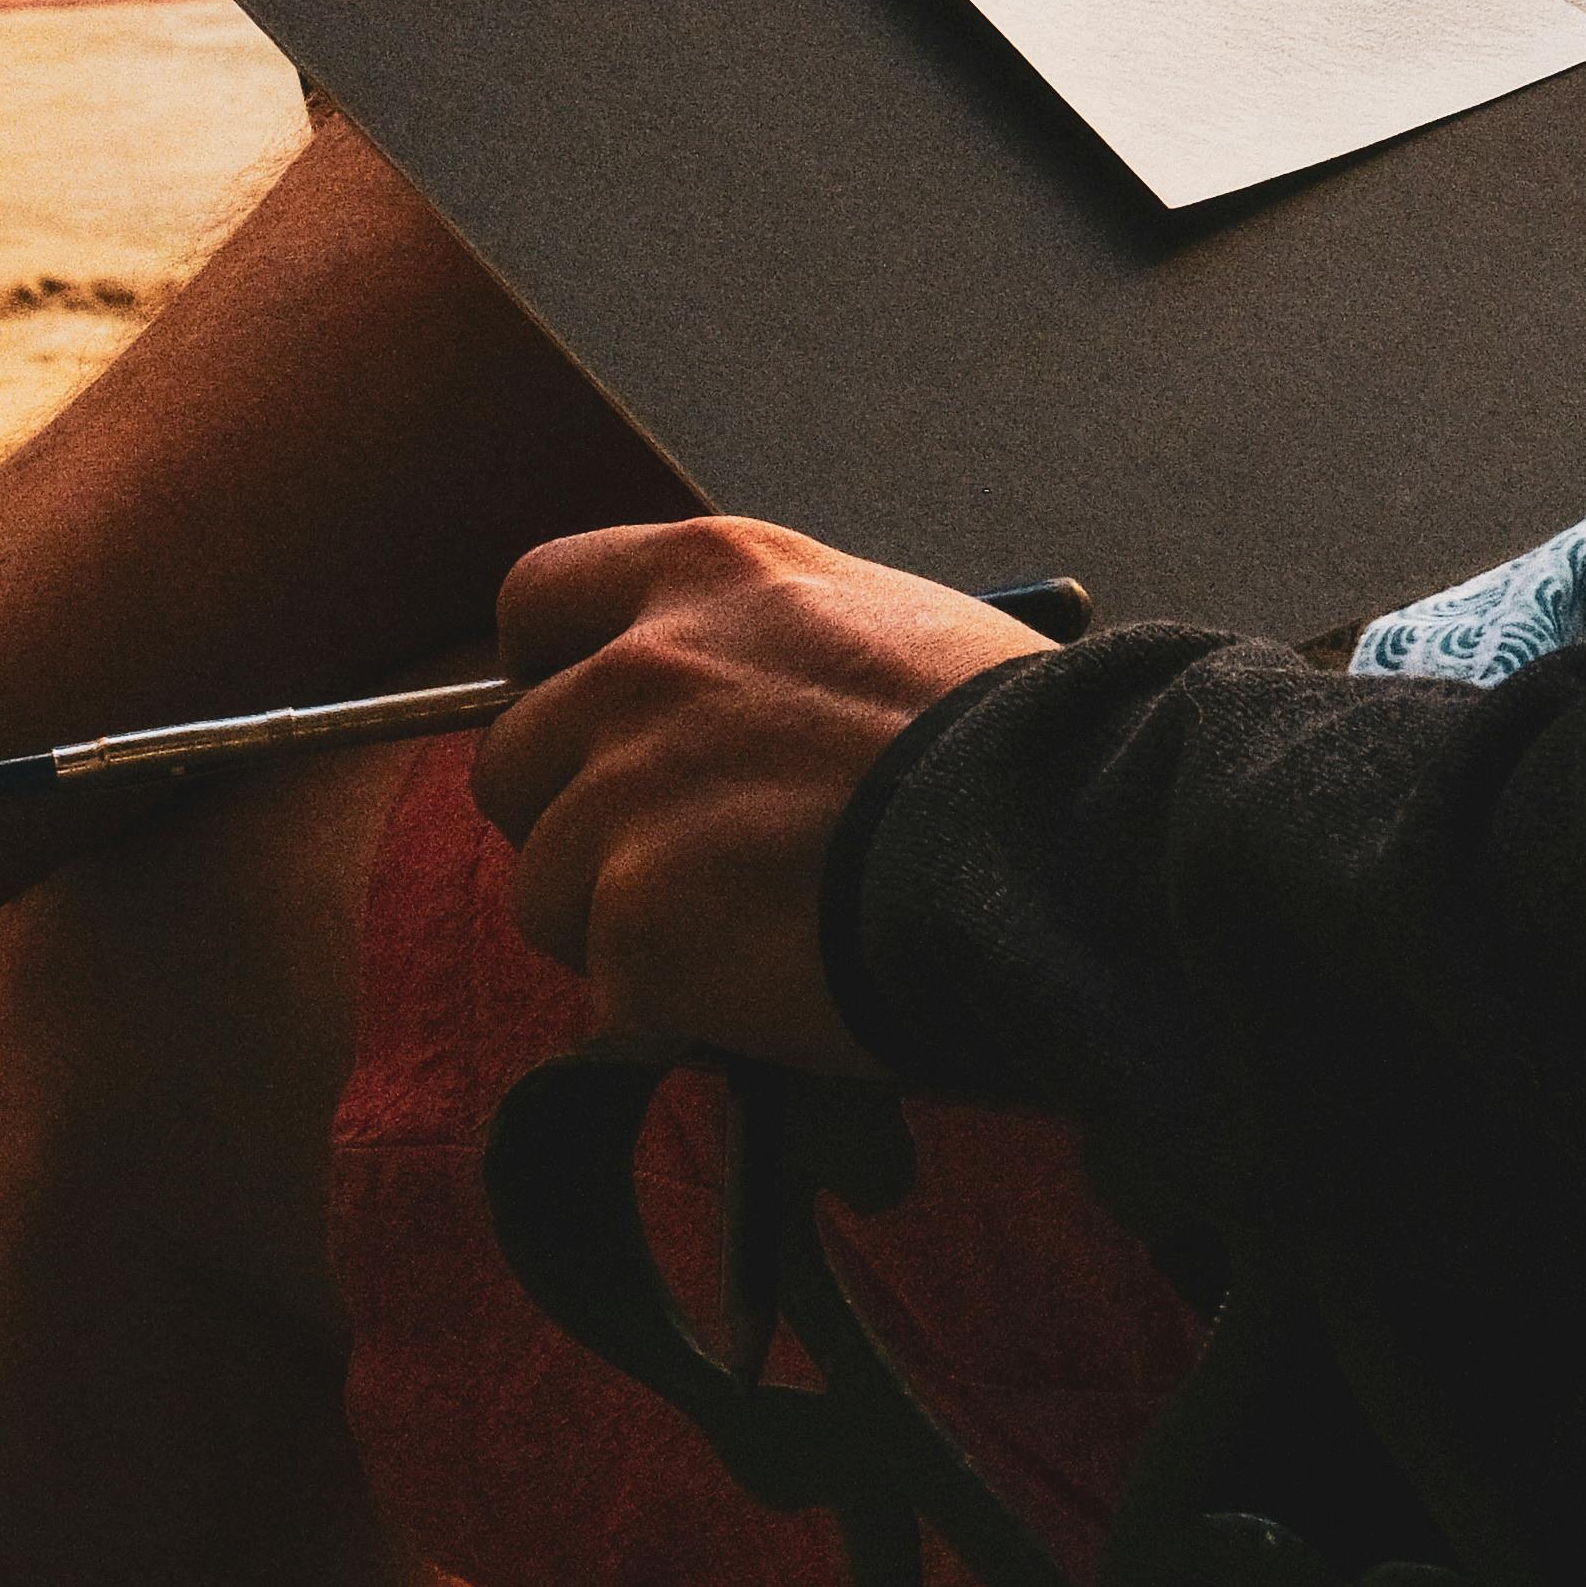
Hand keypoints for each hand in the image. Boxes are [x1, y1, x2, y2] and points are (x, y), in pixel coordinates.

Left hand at [474, 513, 1050, 1069]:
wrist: (1073, 846)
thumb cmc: (1022, 748)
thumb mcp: (885, 631)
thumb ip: (769, 657)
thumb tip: (729, 732)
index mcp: (706, 574)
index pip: (534, 602)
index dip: (549, 680)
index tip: (585, 733)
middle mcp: (643, 667)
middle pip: (512, 762)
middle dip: (575, 823)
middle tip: (678, 874)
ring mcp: (628, 794)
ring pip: (548, 889)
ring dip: (626, 930)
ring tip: (756, 943)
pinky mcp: (638, 922)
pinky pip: (611, 989)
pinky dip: (679, 1012)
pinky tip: (777, 992)